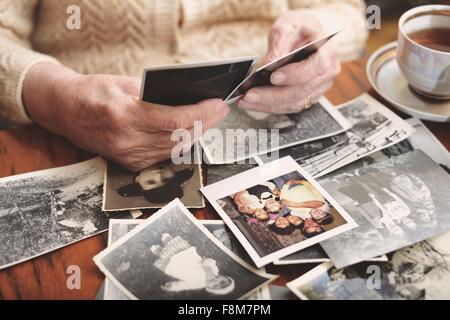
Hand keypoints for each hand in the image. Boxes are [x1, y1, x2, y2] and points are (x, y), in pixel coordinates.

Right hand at [24, 63, 228, 170]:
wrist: (65, 112)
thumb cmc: (93, 92)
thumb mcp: (123, 83)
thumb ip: (155, 93)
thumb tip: (188, 96)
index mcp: (125, 116)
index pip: (176, 120)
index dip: (202, 113)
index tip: (218, 103)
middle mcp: (128, 142)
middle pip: (180, 136)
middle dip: (206, 123)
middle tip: (221, 110)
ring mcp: (129, 157)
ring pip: (175, 148)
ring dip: (197, 134)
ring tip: (211, 118)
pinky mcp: (131, 164)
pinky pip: (165, 155)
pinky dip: (181, 142)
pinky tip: (192, 131)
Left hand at [238, 10, 340, 113]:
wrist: (303, 35)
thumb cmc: (298, 29)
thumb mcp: (286, 28)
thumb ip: (278, 46)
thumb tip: (266, 67)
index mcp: (328, 50)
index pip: (316, 67)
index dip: (295, 75)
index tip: (274, 77)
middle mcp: (328, 72)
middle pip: (301, 90)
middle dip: (273, 96)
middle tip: (250, 95)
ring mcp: (320, 87)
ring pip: (294, 102)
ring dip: (268, 105)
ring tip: (246, 101)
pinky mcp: (309, 96)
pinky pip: (290, 106)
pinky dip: (270, 107)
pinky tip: (253, 103)